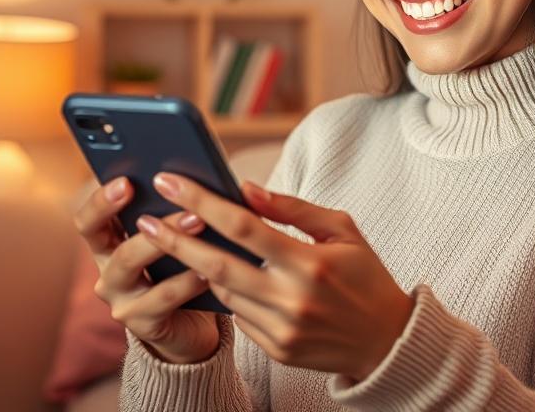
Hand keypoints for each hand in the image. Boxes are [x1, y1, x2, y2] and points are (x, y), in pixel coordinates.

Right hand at [72, 176, 221, 363]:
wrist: (195, 324)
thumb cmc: (183, 269)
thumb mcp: (172, 239)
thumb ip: (170, 212)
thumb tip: (192, 178)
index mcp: (109, 246)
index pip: (88, 222)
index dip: (101, 202)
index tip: (127, 181)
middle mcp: (108, 273)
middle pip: (110, 244)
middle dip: (150, 221)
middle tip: (184, 203)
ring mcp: (122, 301)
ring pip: (133, 266)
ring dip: (168, 242)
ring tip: (200, 222)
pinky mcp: (143, 325)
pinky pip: (163, 298)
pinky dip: (187, 280)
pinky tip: (208, 268)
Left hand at [136, 172, 414, 381]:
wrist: (387, 342)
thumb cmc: (365, 277)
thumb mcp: (341, 230)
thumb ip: (292, 209)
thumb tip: (246, 190)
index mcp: (311, 262)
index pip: (244, 226)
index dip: (203, 202)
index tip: (173, 183)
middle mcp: (293, 298)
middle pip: (218, 264)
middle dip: (175, 240)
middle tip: (146, 220)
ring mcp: (282, 329)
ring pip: (224, 292)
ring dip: (200, 266)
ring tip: (179, 242)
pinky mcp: (276, 351)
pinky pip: (239, 317)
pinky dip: (229, 293)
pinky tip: (223, 276)